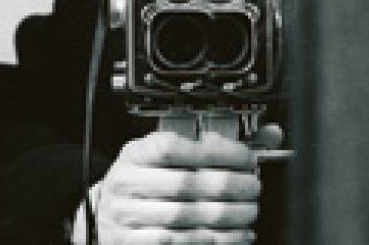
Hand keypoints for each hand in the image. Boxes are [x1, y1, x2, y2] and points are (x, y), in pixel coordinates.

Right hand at [71, 130, 260, 243]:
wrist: (101, 215)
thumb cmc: (142, 179)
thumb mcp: (164, 153)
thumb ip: (209, 143)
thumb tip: (267, 135)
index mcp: (137, 153)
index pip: (176, 147)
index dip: (215, 152)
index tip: (245, 157)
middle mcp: (127, 183)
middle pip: (185, 184)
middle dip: (228, 187)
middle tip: (253, 187)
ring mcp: (127, 215)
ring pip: (184, 217)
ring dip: (225, 218)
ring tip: (248, 214)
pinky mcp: (131, 243)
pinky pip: (176, 243)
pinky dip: (211, 241)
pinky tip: (232, 237)